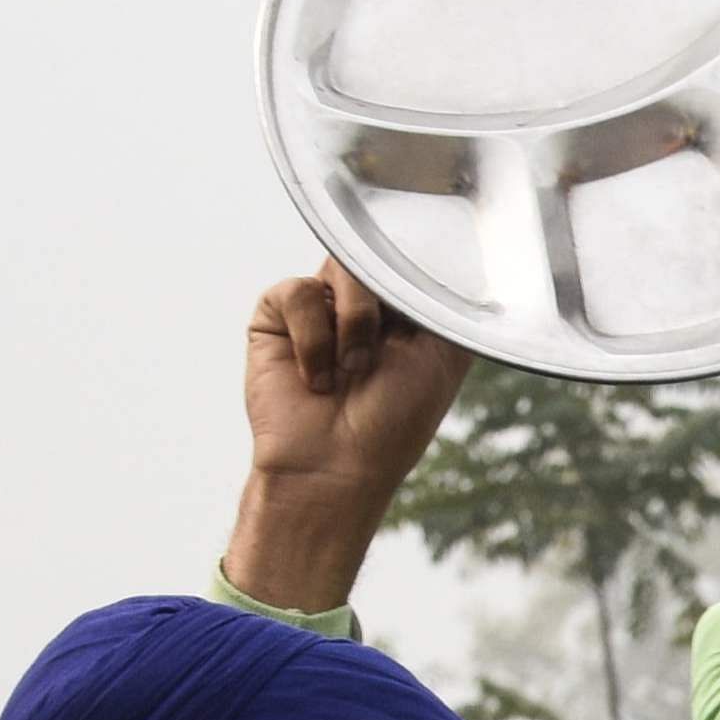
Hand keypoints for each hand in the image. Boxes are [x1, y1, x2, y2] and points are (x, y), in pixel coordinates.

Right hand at [222, 266, 468, 616]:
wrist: (335, 464)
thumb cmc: (394, 422)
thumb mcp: (443, 358)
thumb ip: (443, 303)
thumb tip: (442, 254)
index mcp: (404, 313)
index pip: (410, 259)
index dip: (415, 267)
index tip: (423, 298)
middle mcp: (362, 304)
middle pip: (376, 254)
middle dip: (388, 300)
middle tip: (388, 350)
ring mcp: (318, 307)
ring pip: (340, 266)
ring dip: (356, 323)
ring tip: (353, 371)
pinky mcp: (275, 315)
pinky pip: (298, 292)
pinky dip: (314, 337)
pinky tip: (318, 377)